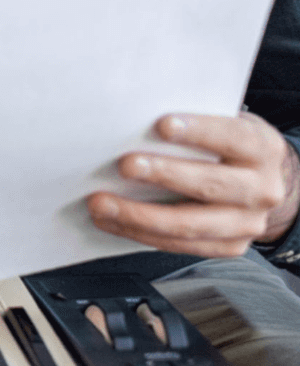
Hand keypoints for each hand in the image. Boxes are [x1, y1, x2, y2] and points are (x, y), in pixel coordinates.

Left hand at [87, 112, 299, 255]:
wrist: (261, 180)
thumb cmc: (228, 144)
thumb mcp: (223, 121)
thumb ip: (193, 121)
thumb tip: (137, 119)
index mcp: (262, 148)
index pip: (233, 137)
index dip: (199, 131)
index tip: (163, 125)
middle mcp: (262, 189)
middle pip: (210, 184)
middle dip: (163, 174)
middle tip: (125, 166)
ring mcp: (247, 223)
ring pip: (190, 224)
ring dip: (140, 215)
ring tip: (102, 203)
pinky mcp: (230, 246)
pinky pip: (181, 246)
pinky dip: (140, 234)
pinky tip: (113, 221)